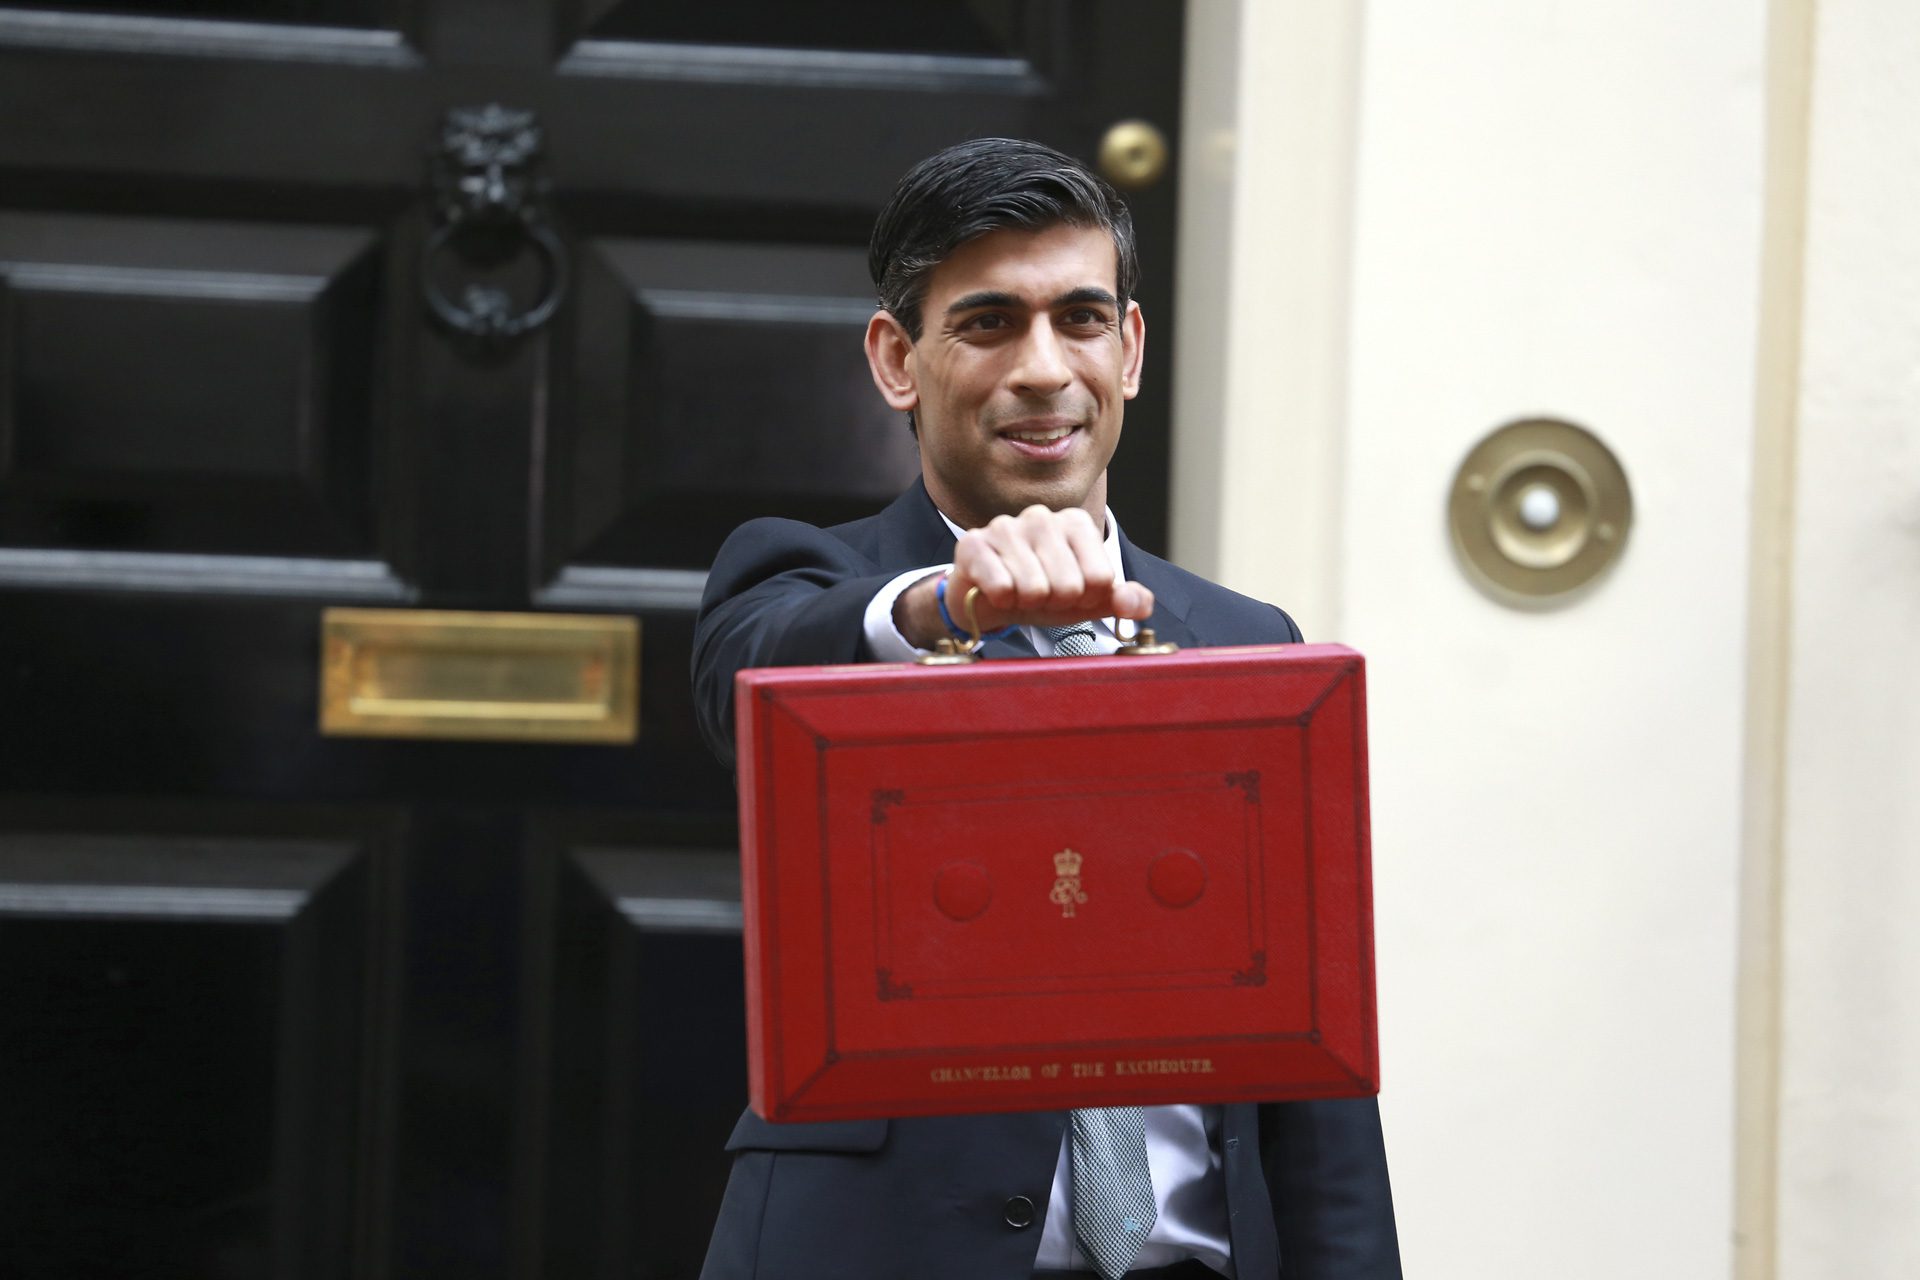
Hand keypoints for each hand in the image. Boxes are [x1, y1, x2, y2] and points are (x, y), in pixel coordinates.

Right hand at [895, 505, 1154, 648]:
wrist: (988, 599)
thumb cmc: (1044, 594)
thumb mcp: (1088, 601)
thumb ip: (1122, 601)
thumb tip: (1139, 605)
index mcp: (1075, 523)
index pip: (1101, 578)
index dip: (1086, 599)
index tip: (1070, 593)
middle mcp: (1042, 516)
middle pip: (1069, 586)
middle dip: (1055, 603)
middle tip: (1041, 595)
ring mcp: (1005, 526)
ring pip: (1035, 589)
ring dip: (1027, 603)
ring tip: (1018, 593)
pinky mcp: (973, 543)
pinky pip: (1001, 587)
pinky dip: (1001, 601)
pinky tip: (995, 591)